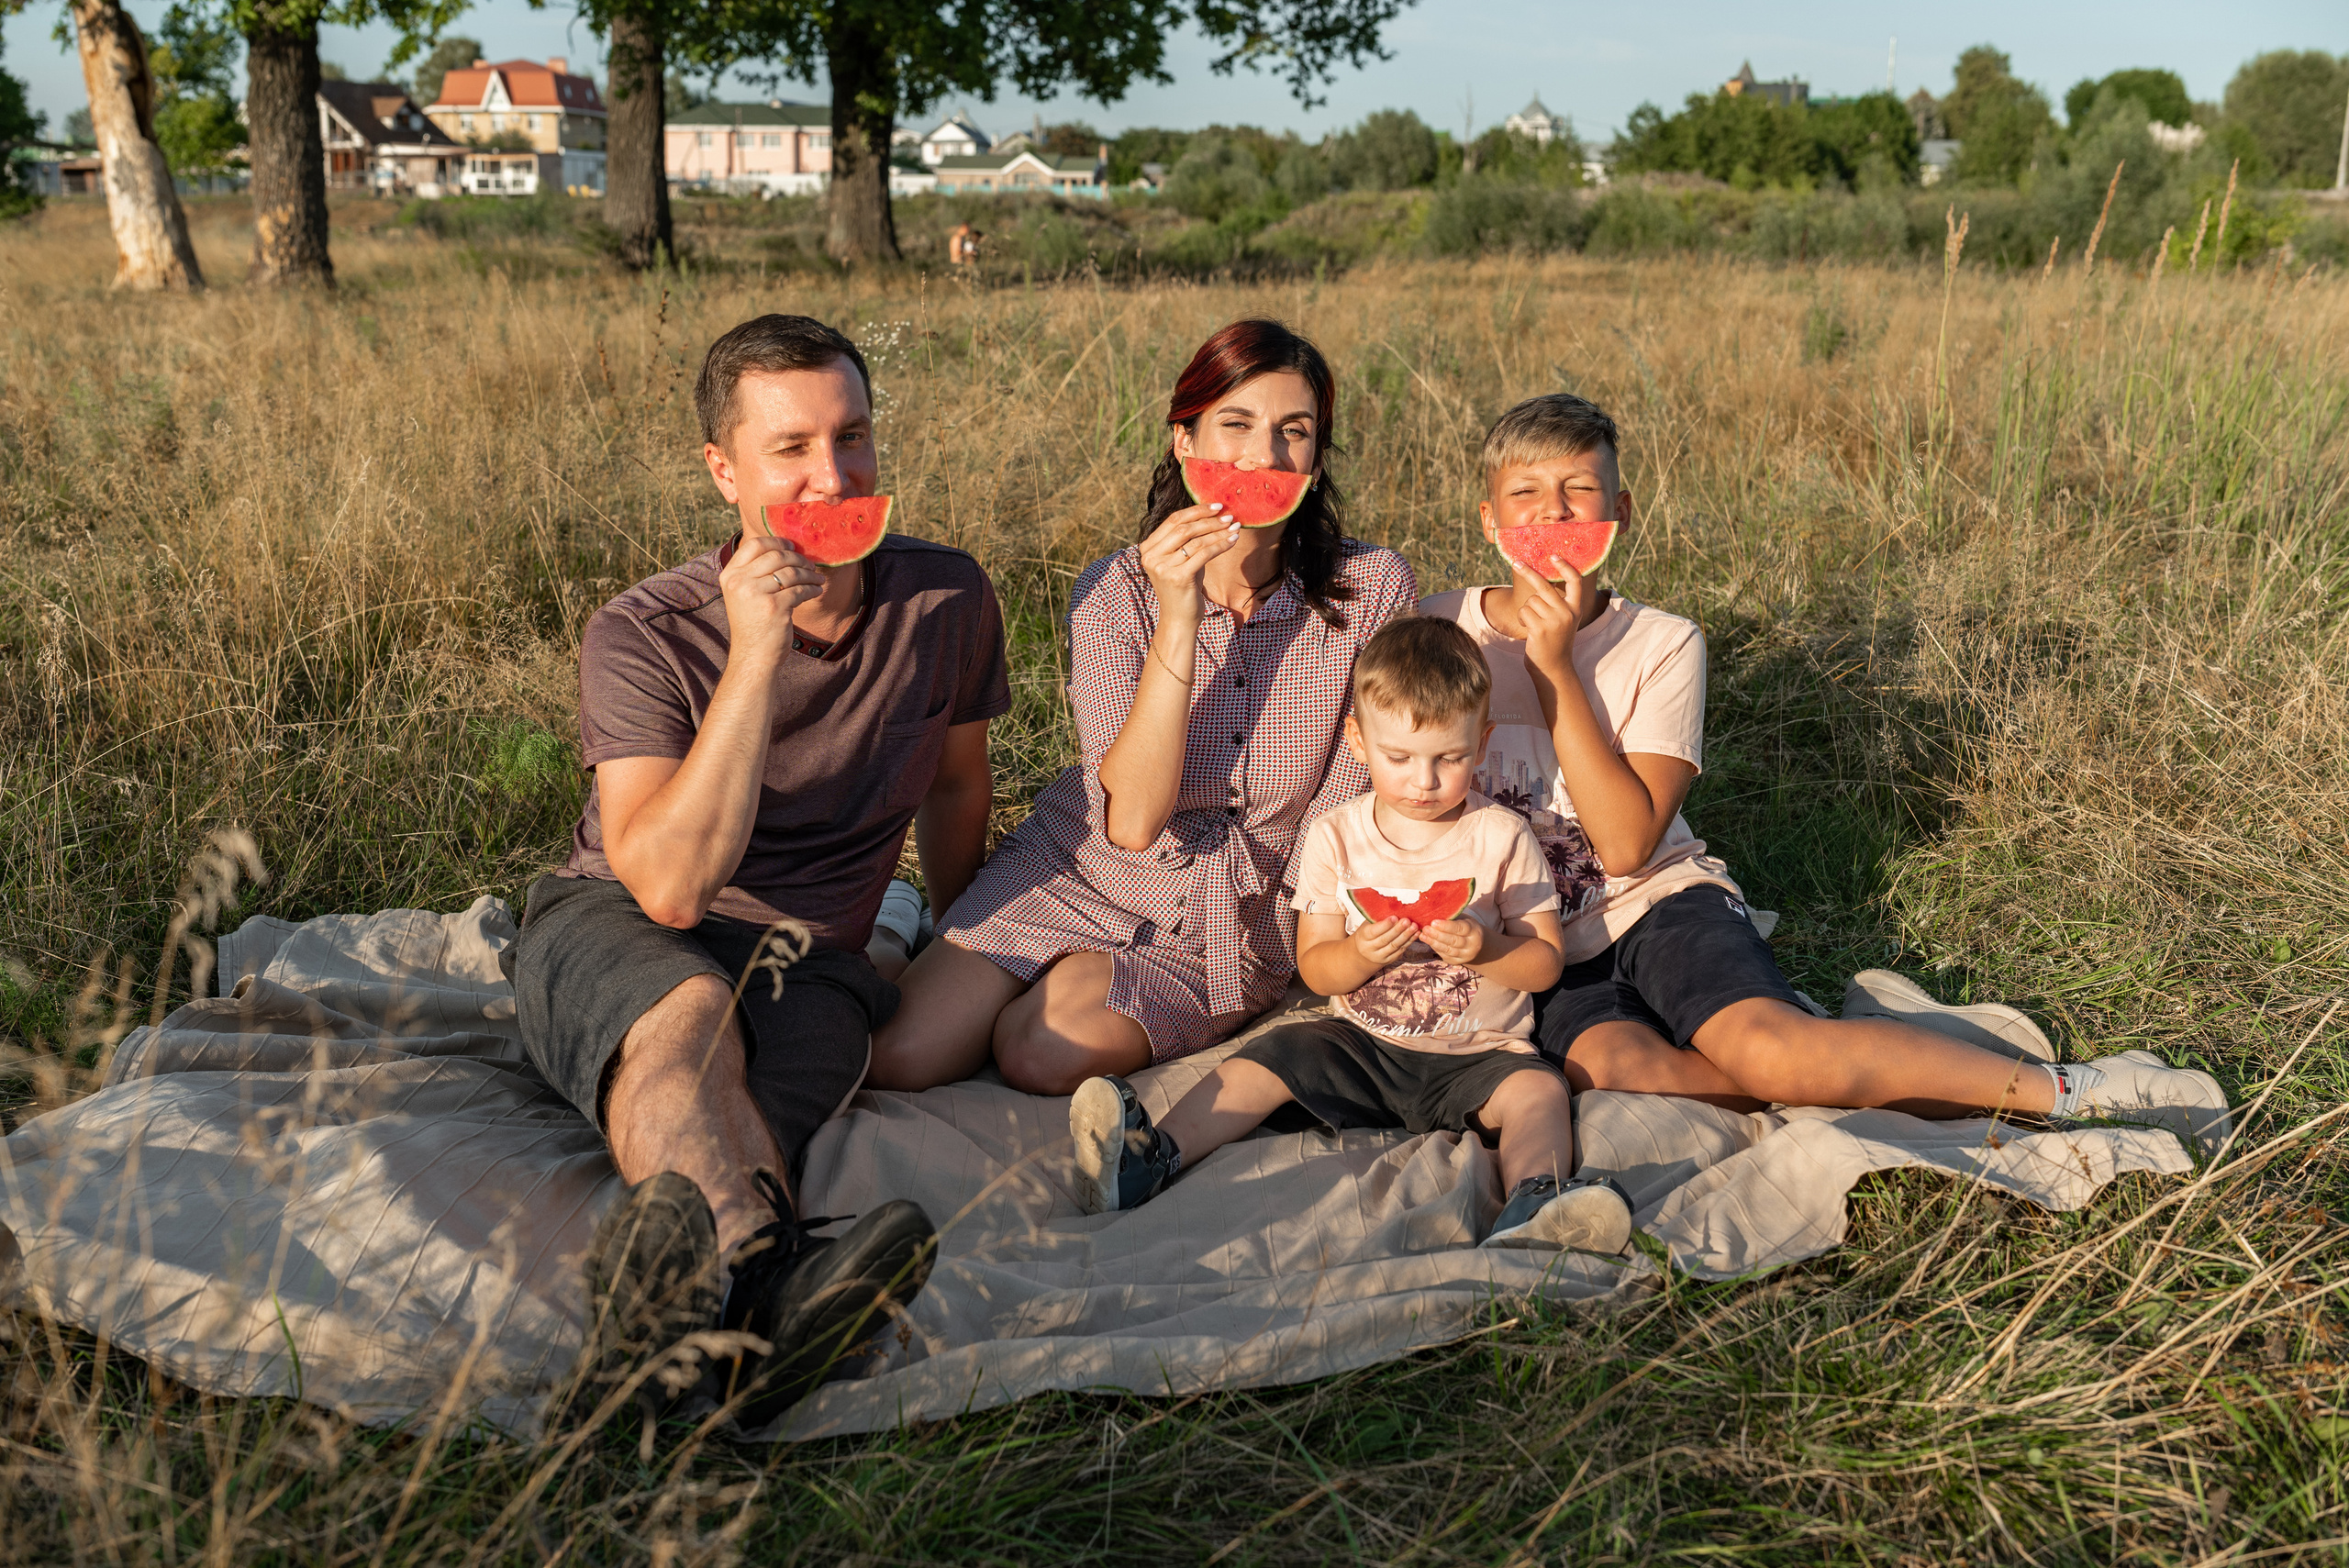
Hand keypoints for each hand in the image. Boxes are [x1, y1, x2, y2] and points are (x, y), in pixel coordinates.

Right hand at [721, 533, 824, 657]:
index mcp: (730, 575)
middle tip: (810, 565)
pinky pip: (800, 590)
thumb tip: (786, 549)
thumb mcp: (744, 594)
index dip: (777, 541)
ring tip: (817, 579)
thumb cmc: (753, 624)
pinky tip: (817, 591)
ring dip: (810, 574)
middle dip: (799, 558)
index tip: (792, 547)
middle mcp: (739, 582)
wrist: (753, 657)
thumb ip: (755, 572)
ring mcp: (755, 594)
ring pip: (792, 572)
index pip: (754, 544)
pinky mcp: (774, 607)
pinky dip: (812, 589)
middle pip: (776, 556)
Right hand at [1137, 502, 1239, 622]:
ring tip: (1235, 527)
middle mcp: (1151, 556)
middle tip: (1229, 516)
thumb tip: (1214, 515)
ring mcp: (1162, 567)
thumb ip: (1188, 539)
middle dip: (1209, 520)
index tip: (1217, 506)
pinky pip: (1204, 554)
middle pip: (1184, 528)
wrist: (1178, 619)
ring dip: (1219, 532)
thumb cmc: (1183, 587)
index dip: (1196, 510)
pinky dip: (1221, 545)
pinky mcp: (1178, 578)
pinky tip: (1233, 540)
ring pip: (1196, 540)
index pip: (1173, 520)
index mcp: (1148, 548)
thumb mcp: (1181, 559)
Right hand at [1350, 917, 1416, 967]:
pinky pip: (1401, 950)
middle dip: (1398, 930)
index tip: (1395, 917)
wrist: (1365, 951)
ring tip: (1414, 926)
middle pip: (1385, 939)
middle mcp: (1369, 948)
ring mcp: (1380, 956)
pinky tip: (1416, 934)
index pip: (1374, 931)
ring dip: (1406, 936)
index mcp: (1363, 937)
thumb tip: (1393, 907)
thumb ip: (1378, 918)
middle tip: (1407, 921)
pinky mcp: (1389, 960)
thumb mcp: (1368, 924)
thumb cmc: (1369, 931)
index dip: (1385, 925)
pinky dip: (1409, 942)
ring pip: (1394, 946)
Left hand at [1418, 917, 1485, 965]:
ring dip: (1434, 943)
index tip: (1433, 922)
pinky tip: (1427, 941)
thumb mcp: (1463, 919)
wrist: (1476, 943)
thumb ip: (1451, 918)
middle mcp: (1472, 945)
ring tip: (1423, 935)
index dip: (1446, 926)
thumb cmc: (1465, 926)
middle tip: (1425, 929)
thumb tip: (1432, 913)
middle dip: (1438, 935)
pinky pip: (1444, 955)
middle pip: (1453, 941)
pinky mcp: (1457, 962)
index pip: (1460, 928)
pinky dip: (1435, 948)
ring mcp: (1465, 955)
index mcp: (1474, 931)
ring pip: (1448, 950)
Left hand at [1516, 559, 1592, 676]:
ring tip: (1533, 623)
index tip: (1553, 555)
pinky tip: (1528, 629)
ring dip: (1527, 610)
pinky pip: (1524, 611)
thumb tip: (1541, 580)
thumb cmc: (1554, 641)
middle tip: (1516, 562)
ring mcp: (1555, 620)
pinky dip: (1522, 618)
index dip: (1565, 566)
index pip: (1575, 581)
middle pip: (1544, 585)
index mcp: (1576, 608)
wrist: (1554, 668)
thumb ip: (1558, 603)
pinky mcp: (1540, 628)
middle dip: (1528, 572)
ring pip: (1531, 600)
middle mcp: (1568, 613)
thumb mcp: (1563, 620)